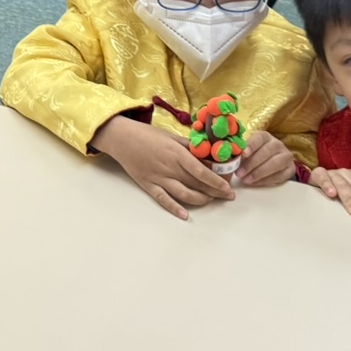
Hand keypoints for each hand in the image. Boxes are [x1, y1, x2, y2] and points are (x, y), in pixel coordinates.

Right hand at [92, 113, 233, 219]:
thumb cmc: (148, 135)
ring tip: (210, 200)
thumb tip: (208, 154)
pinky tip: (185, 215)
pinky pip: (163, 199)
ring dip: (200, 200)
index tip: (228, 187)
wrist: (122, 138)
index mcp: (177, 153)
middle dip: (215, 192)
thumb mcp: (171, 136)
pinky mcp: (148, 185)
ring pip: (183, 194)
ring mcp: (159, 178)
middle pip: (196, 184)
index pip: (201, 171)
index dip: (216, 181)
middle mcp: (170, 168)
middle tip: (227, 196)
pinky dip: (174, 208)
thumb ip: (189, 147)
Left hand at [236, 130, 297, 188]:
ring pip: (275, 164)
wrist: (275, 162)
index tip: (243, 154)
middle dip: (251, 164)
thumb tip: (230, 157)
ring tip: (246, 180)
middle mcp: (277, 144)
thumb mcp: (248, 150)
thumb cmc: (256, 155)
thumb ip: (241, 152)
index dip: (251, 145)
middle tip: (239, 173)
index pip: (259, 137)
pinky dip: (265, 180)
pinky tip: (254, 183)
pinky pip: (279, 176)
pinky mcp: (290, 169)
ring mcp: (286, 156)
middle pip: (266, 152)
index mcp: (265, 136)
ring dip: (259, 173)